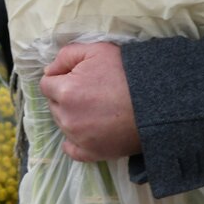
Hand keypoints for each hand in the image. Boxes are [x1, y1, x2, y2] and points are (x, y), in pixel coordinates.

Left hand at [39, 42, 140, 161]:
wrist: (156, 102)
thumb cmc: (126, 73)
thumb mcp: (97, 50)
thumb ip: (66, 55)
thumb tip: (49, 70)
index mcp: (65, 91)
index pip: (47, 84)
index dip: (61, 77)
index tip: (78, 76)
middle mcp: (67, 117)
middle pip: (54, 104)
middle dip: (65, 96)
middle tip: (90, 90)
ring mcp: (78, 138)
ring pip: (63, 123)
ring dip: (72, 115)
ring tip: (96, 107)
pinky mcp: (92, 153)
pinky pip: (72, 149)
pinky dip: (75, 140)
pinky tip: (86, 130)